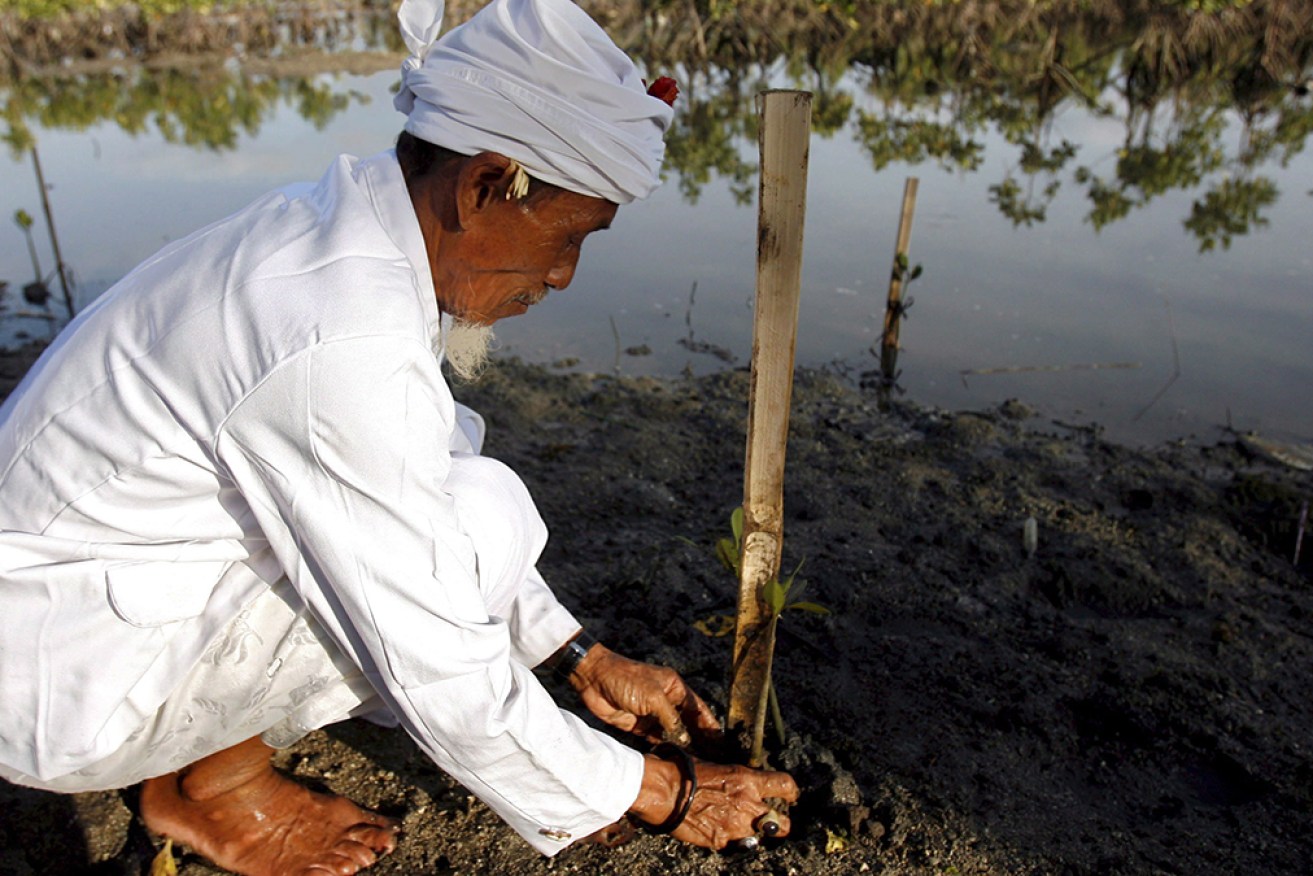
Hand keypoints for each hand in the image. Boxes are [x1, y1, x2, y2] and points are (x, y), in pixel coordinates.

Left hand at [570, 643, 721, 748]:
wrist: (594, 679)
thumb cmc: (626, 679)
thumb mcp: (653, 697)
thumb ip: (671, 719)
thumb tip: (686, 739)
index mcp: (676, 689)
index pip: (699, 710)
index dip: (710, 726)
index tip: (722, 743)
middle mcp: (667, 702)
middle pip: (689, 724)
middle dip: (700, 740)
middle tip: (714, 759)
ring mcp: (653, 715)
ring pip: (674, 734)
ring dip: (684, 747)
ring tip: (698, 765)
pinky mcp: (639, 726)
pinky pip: (657, 740)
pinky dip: (666, 750)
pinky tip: (675, 761)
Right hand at [630, 755, 798, 849]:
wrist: (664, 792)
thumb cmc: (686, 772)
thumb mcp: (718, 765)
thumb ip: (738, 777)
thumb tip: (745, 780)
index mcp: (748, 781)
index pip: (785, 786)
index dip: (791, 792)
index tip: (790, 795)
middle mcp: (748, 805)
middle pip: (782, 823)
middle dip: (780, 823)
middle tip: (772, 821)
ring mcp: (736, 827)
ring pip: (759, 838)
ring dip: (752, 833)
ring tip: (740, 827)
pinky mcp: (722, 842)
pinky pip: (734, 844)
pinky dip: (729, 840)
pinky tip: (718, 830)